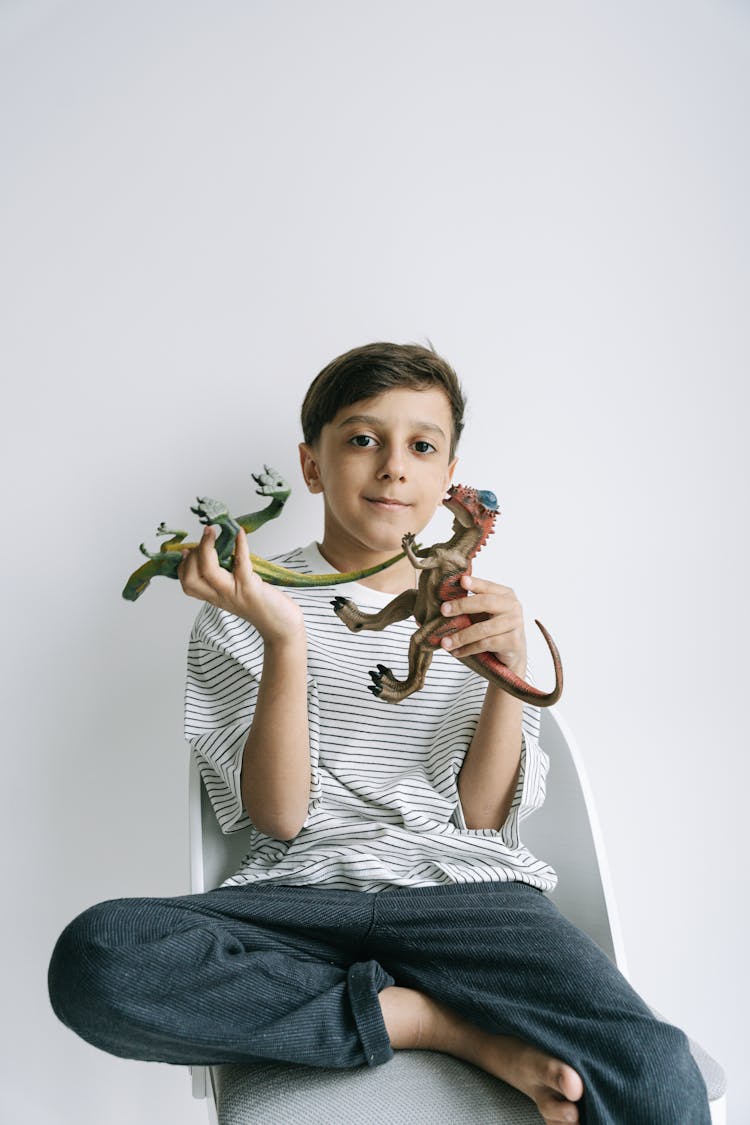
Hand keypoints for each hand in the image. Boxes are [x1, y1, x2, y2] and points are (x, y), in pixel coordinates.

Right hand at [178, 525, 304, 645]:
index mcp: (215, 597)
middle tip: (204, 538)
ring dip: (206, 548)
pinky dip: (240, 546)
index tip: (188, 550)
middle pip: (191, 579)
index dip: (183, 566)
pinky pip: (241, 564)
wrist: (281, 627)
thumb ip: (225, 578)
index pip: (187, 584)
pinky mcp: (251, 588)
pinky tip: (240, 533)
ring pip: (208, 572)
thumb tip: (217, 552)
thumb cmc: (262, 607)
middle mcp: (221, 596)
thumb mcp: (236, 593)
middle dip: (191, 555)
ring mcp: (234, 592)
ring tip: (211, 531)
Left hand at [439, 574, 526, 674]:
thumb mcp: (484, 613)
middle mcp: (513, 606)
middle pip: (485, 603)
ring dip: (461, 636)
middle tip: (443, 610)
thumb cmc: (494, 629)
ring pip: (483, 628)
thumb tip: (442, 603)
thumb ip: (471, 605)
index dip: (475, 583)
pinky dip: (468, 649)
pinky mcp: (513, 642)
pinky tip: (457, 652)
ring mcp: (515, 624)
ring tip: (445, 642)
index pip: (487, 586)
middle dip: (462, 606)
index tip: (461, 581)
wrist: (513, 653)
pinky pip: (485, 644)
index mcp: (505, 594)